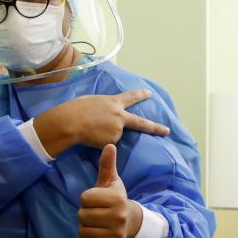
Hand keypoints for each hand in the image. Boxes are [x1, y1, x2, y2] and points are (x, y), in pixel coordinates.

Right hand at [35, 89, 170, 156]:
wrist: (71, 122)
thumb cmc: (76, 108)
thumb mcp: (92, 101)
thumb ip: (103, 107)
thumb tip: (106, 115)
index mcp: (113, 102)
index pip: (131, 97)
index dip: (141, 95)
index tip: (150, 93)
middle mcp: (119, 116)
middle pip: (141, 123)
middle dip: (155, 128)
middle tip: (166, 131)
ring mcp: (117, 130)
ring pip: (115, 135)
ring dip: (106, 134)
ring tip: (91, 130)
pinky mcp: (111, 142)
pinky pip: (107, 144)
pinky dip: (101, 142)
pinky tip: (91, 137)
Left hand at [77, 144, 142, 237]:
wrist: (129, 222)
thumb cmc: (114, 198)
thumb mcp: (110, 181)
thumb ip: (107, 165)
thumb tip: (109, 144)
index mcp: (117, 199)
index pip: (84, 199)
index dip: (86, 198)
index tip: (97, 199)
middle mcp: (119, 217)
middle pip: (81, 215)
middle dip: (85, 213)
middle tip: (96, 212)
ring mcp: (116, 234)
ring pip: (83, 231)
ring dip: (85, 227)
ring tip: (97, 222)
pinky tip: (98, 233)